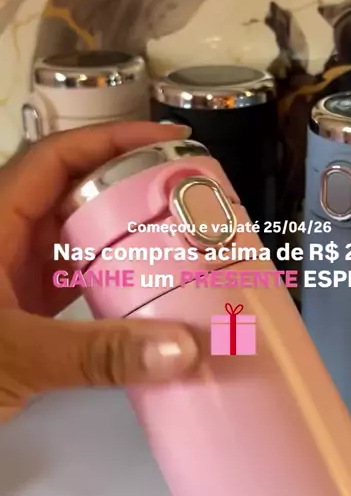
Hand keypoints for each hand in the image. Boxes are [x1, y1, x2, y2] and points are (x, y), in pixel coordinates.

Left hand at [0, 121, 198, 422]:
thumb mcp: (15, 355)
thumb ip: (97, 354)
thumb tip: (182, 350)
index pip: (56, 157)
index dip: (111, 140)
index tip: (167, 140)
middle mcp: (1, 238)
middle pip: (72, 192)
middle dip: (128, 187)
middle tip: (188, 195)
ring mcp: (9, 275)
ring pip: (72, 238)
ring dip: (120, 236)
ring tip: (177, 238)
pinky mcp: (17, 309)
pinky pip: (68, 280)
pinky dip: (105, 280)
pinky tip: (140, 292)